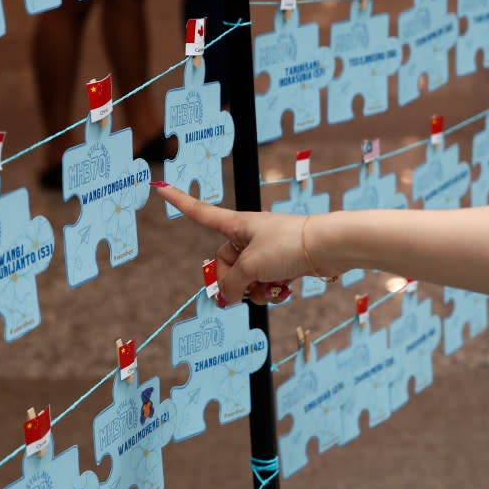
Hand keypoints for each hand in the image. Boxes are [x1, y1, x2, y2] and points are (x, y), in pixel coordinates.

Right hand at [155, 185, 338, 305]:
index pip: (200, 213)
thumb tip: (226, 299)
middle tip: (246, 288)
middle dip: (233, 283)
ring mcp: (264, 251)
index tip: (161, 189)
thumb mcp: (251, 267)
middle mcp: (247, 236)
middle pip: (224, 266)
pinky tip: (284, 291)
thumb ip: (232, 285)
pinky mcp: (280, 264)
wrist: (328, 247)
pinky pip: (264, 284)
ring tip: (271, 287)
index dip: (179, 202)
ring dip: (255, 291)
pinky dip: (270, 292)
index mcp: (235, 224)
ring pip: (245, 280)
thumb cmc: (289, 245)